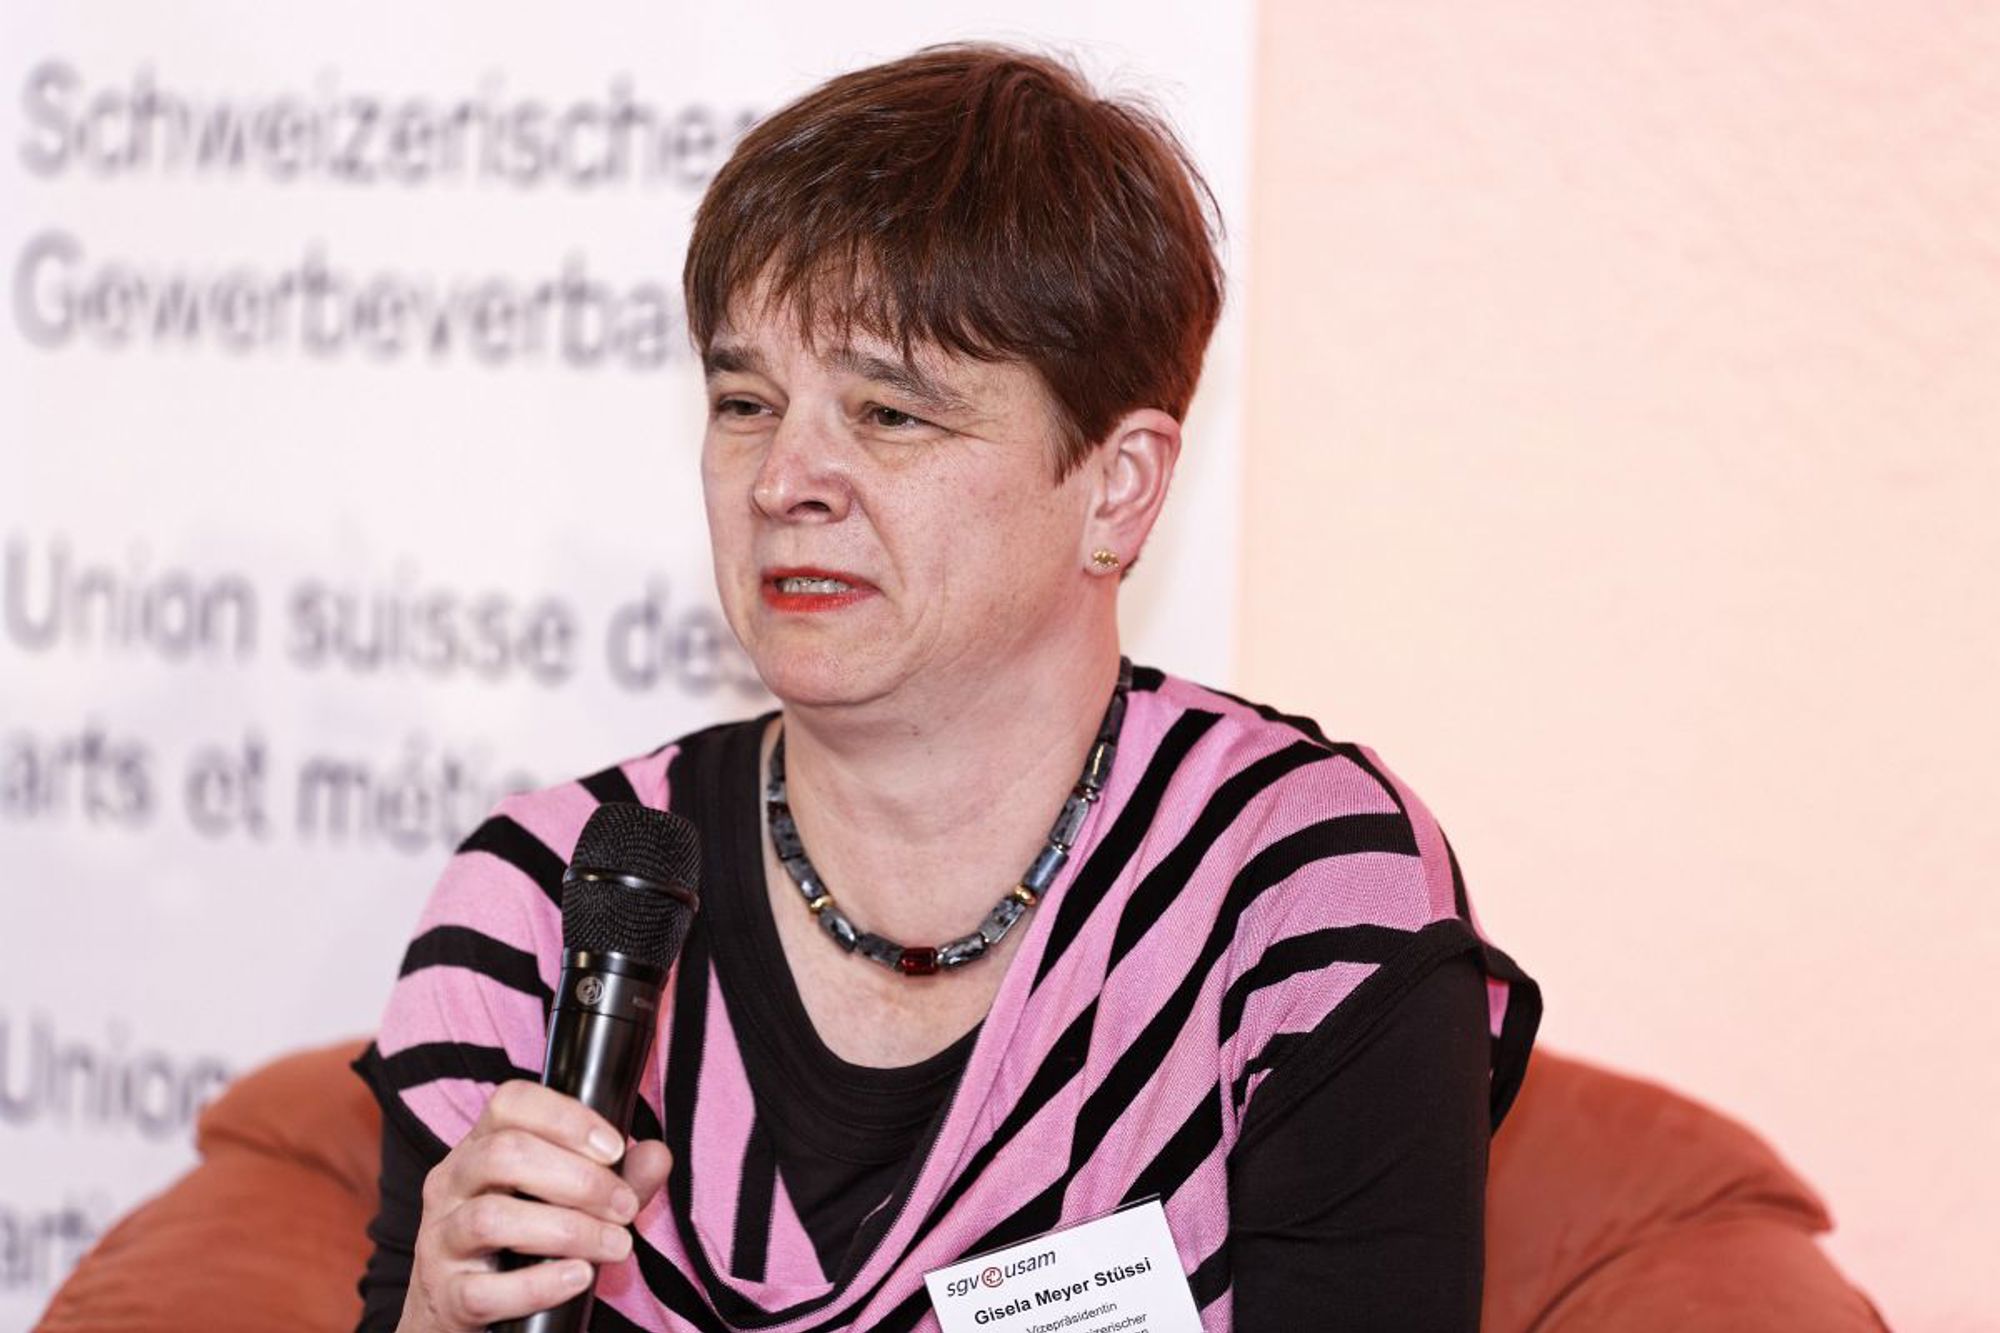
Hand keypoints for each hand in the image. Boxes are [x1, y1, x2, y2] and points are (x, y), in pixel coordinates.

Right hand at [396, 1081, 673, 1332]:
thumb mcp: (571, 1201)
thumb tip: (657, 1154)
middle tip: (625, 1208)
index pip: (510, 1102)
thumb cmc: (521, 1244)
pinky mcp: (444, 1297)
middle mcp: (451, 1184)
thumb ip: (619, 1178)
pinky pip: (483, 1291)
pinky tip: (578, 1277)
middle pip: (504, 1155)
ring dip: (568, 1230)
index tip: (615, 1148)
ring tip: (617, 1246)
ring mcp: (439, 1240)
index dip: (566, 1117)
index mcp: (480, 1146)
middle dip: (580, 1180)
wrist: (462, 1310)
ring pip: (490, 1219)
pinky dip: (539, 1285)